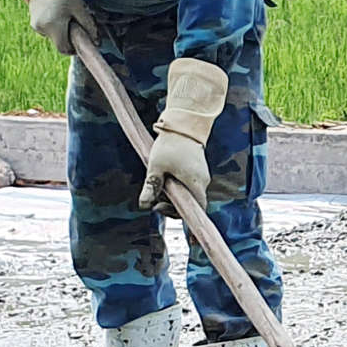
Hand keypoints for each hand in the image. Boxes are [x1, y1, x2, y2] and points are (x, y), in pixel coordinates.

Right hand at [1, 0, 94, 55]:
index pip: (65, 49)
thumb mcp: (80, 7)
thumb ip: (88, 26)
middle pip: (60, 44)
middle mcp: (43, 29)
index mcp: (54, 26)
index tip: (82, 42)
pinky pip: (48, 31)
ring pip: (54, 38)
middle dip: (70, 39)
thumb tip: (97, 42)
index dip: (75, 49)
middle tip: (76, 26)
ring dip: (62, 32)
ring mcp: (36, 26)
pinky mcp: (34, 23)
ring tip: (66, 17)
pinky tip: (58, 14)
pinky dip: (55, 27)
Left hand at [139, 56, 226, 212]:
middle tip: (155, 201)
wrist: (184, 123)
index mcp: (195, 183)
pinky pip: (188, 184)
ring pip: (188, 193)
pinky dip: (177, 186)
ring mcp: (201, 176)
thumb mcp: (156, 166)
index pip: (195, 210)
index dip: (184, 218)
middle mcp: (202, 182)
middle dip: (171, 205)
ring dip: (173, 195)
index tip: (175, 222)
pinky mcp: (198, 170)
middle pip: (189, 203)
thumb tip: (144, 204)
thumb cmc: (171, 144)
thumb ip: (151, 186)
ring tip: (159, 185)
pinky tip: (166, 177)